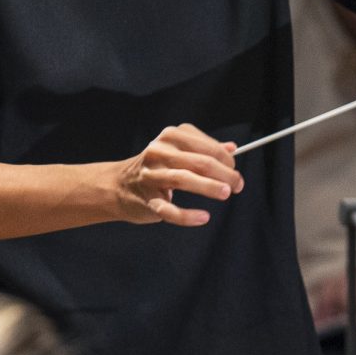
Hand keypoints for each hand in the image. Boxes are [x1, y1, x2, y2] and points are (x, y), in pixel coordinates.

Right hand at [108, 124, 240, 226]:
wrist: (117, 186)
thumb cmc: (155, 167)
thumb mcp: (177, 151)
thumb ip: (204, 149)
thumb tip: (232, 149)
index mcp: (170, 137)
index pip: (207, 147)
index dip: (227, 160)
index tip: (235, 171)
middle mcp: (158, 152)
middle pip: (199, 162)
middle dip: (224, 174)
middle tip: (238, 185)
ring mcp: (150, 175)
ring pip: (183, 179)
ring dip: (209, 187)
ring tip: (226, 193)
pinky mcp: (146, 199)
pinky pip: (168, 209)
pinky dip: (187, 215)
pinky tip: (203, 217)